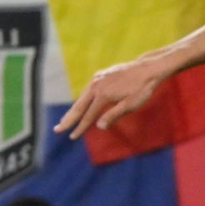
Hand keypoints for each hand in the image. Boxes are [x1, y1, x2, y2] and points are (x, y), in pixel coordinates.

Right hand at [54, 55, 168, 138]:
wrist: (147, 69)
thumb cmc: (142, 89)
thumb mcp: (131, 105)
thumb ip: (114, 115)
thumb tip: (98, 126)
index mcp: (103, 95)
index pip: (88, 116)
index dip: (80, 128)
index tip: (72, 137)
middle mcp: (96, 86)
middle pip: (79, 106)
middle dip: (68, 120)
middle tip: (57, 130)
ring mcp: (97, 79)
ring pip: (82, 97)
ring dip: (73, 110)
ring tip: (65, 121)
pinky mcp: (99, 75)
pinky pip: (88, 90)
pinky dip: (82, 100)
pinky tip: (80, 106)